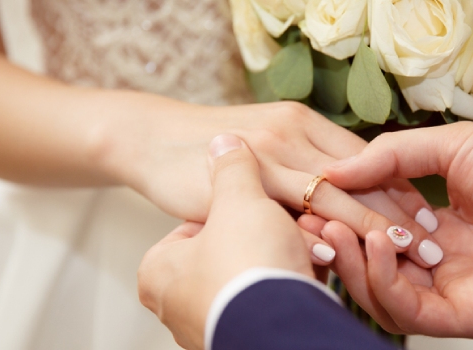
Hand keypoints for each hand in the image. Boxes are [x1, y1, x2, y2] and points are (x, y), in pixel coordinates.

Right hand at [100, 95, 441, 266]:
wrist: (152, 138)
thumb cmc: (213, 143)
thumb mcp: (268, 141)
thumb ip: (304, 162)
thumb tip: (346, 197)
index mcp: (303, 123)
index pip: (365, 157)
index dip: (398, 189)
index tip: (426, 219)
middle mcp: (291, 133)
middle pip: (356, 176)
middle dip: (395, 213)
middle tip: (430, 245)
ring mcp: (266, 156)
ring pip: (330, 195)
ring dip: (367, 227)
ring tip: (401, 254)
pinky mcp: (239, 185)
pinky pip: (286, 215)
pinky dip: (315, 238)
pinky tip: (338, 259)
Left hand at [137, 134, 314, 348]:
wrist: (282, 329)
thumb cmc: (248, 263)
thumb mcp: (238, 201)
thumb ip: (232, 167)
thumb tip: (226, 141)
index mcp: (159, 268)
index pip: (198, 222)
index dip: (239, 203)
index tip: (265, 196)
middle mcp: (177, 300)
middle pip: (232, 248)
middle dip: (270, 231)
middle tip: (299, 218)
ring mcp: (211, 321)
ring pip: (255, 274)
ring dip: (287, 254)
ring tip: (312, 242)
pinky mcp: (248, 334)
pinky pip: (271, 298)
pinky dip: (292, 280)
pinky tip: (313, 266)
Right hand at [320, 122, 472, 336]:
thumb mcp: (451, 148)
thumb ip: (392, 157)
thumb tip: (332, 170)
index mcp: (435, 232)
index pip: (372, 235)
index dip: (341, 219)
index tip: (314, 195)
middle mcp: (439, 269)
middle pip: (370, 272)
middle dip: (337, 247)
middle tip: (315, 218)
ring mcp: (453, 295)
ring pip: (382, 300)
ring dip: (353, 267)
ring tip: (338, 230)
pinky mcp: (469, 317)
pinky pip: (411, 314)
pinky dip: (384, 282)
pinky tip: (376, 244)